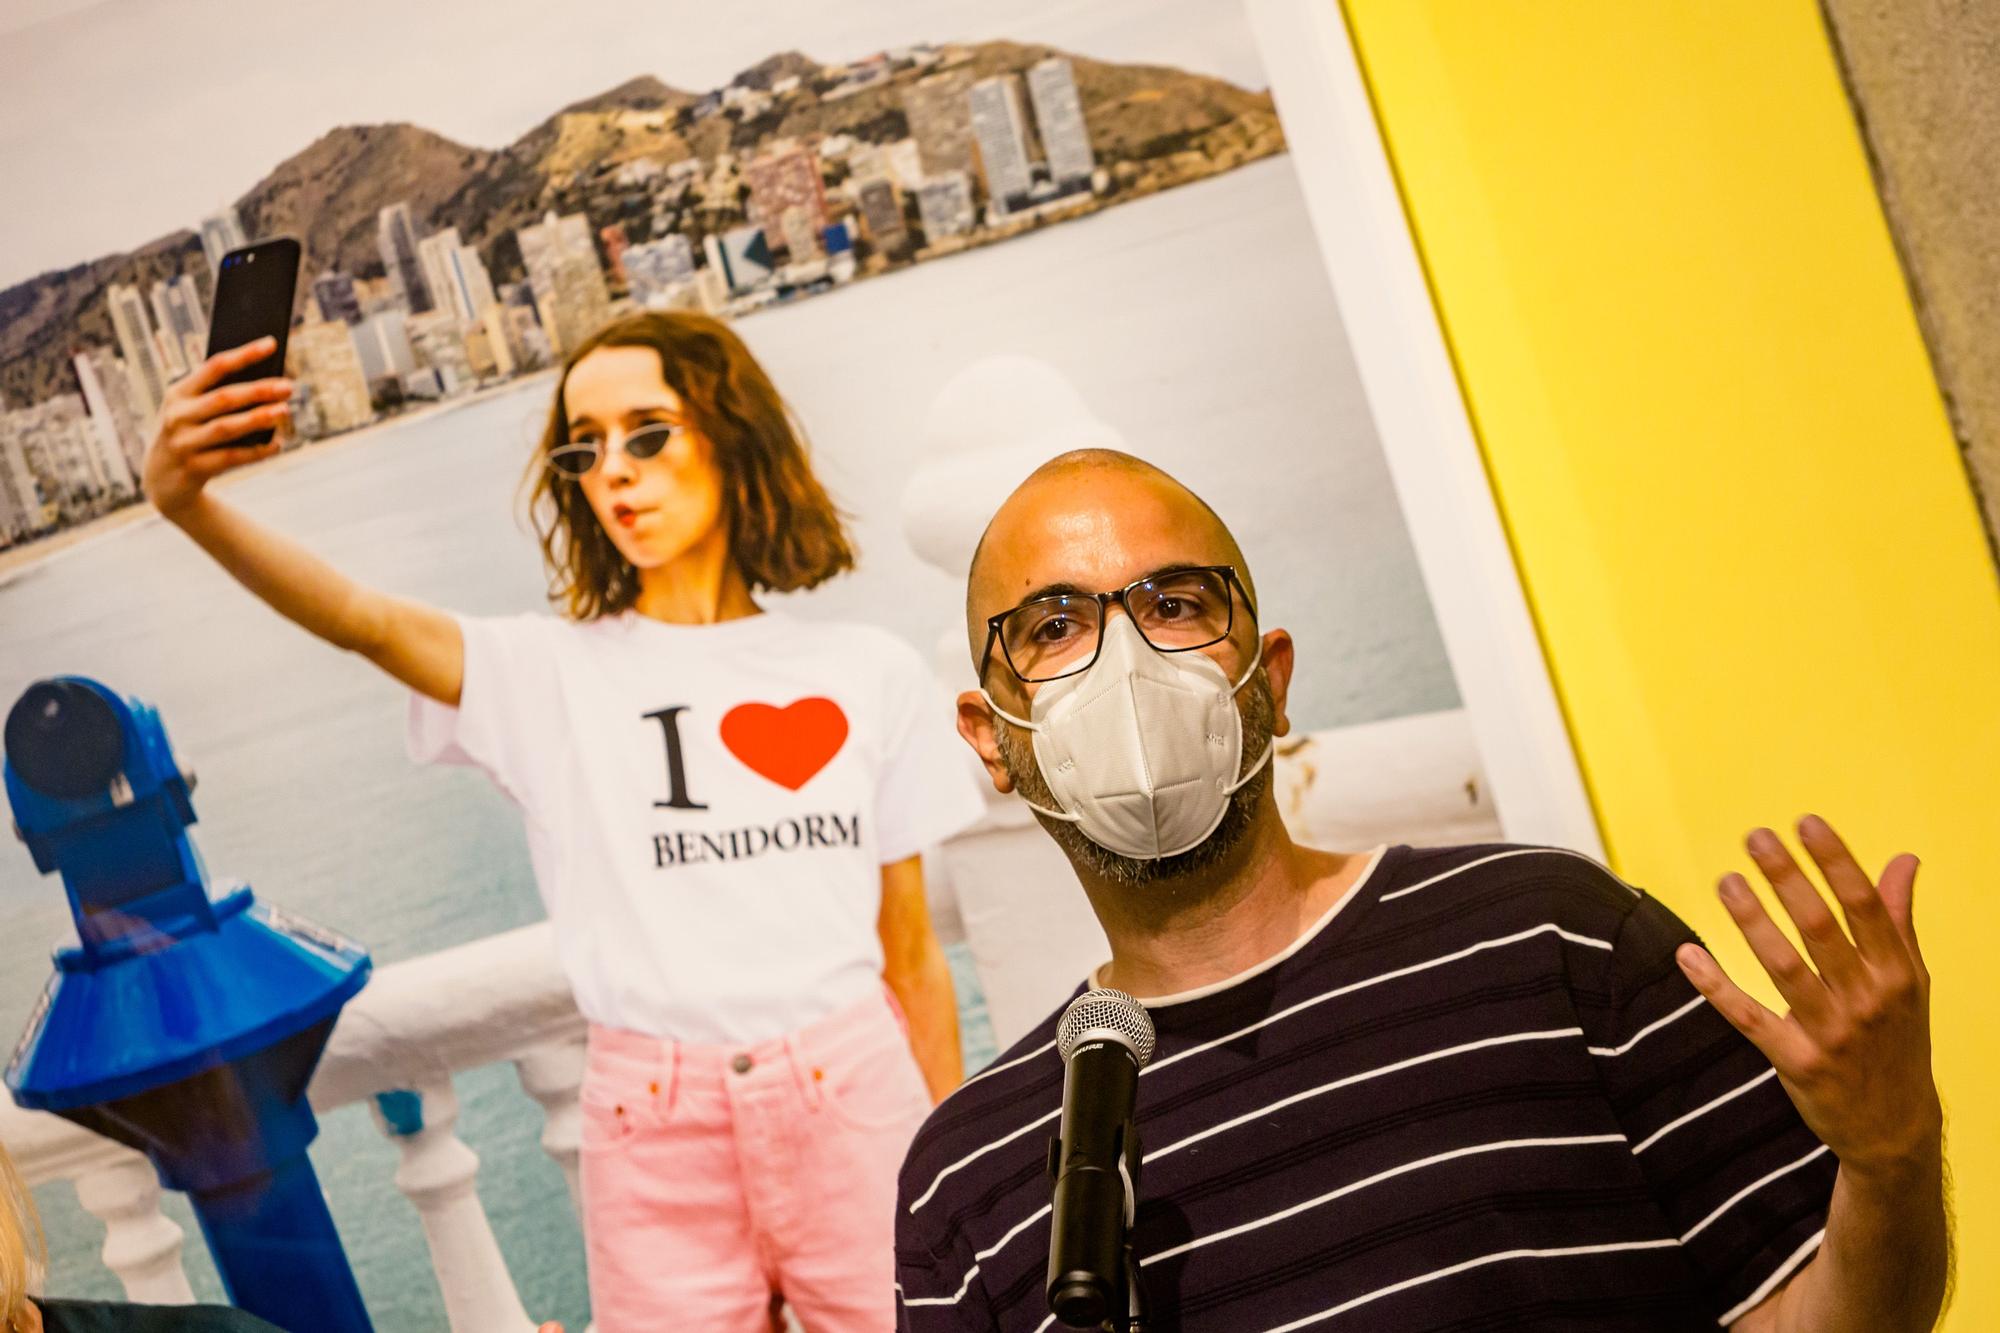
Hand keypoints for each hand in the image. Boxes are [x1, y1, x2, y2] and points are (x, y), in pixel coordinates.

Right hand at [142, 337, 292, 518]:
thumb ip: (219, 396)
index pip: (214, 367)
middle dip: (258, 390)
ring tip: (285, 411)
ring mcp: (183, 443)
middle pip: (224, 398)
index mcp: (178, 393)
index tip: (272, 343)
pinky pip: (231, 458)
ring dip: (259, 418)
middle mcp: (177, 415)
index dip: (244, 354)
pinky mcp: (193, 468)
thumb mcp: (193, 411)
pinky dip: (256, 451)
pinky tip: (277, 444)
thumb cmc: (190, 433)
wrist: (161, 478)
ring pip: (227, 427)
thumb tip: (268, 382)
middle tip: (288, 386)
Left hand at [1676, 815, 1939, 1181]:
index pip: (1864, 906)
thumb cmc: (1899, 1042)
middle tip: (1756, 838)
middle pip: (1821, 928)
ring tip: (1726, 881)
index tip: (1806, 822)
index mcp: (1897, 974)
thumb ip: (1898, 919)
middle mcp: (1867, 1000)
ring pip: (1784, 968)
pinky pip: (1749, 1017)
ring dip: (1752, 921)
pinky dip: (1716, 986)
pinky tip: (1687, 954)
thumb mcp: (1912, 982)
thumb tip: (1904, 860)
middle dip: (1788, 879)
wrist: (1895, 1130)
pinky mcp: (1796, 1062)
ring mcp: (1831, 1032)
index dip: (1835, 862)